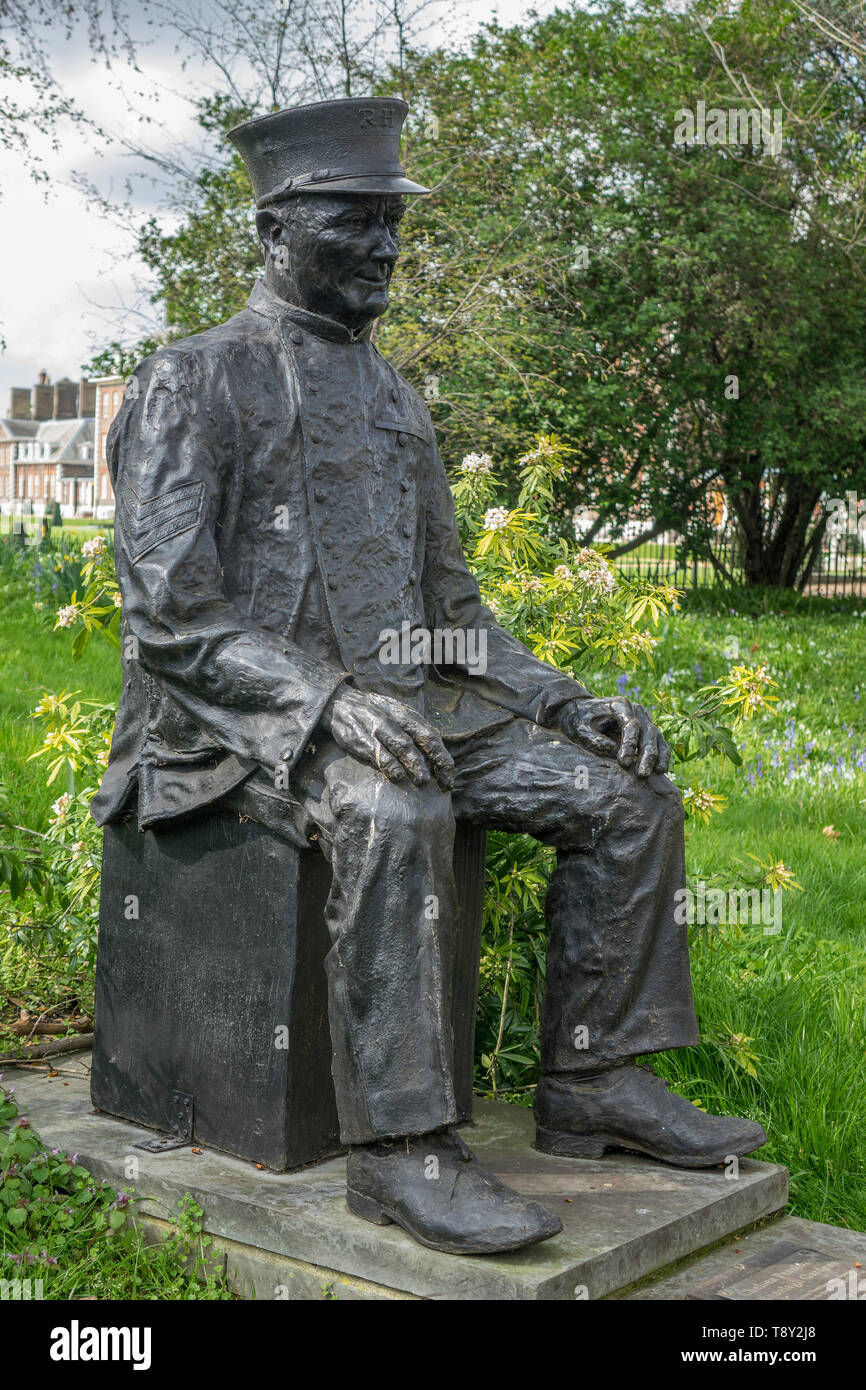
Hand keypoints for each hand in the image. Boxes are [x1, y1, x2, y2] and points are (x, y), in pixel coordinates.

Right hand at [320, 688, 454, 790]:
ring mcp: (381, 729)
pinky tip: (398, 777)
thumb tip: (435, 755)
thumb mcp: (396, 714)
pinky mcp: (364, 740)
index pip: (433, 736)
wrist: (341, 704)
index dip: (444, 758)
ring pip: (404, 747)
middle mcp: (398, 720)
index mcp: (408, 715)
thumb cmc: (374, 713)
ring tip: (423, 781)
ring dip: (416, 765)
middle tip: (444, 783)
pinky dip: (391, 767)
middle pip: (425, 740)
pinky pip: (381, 755)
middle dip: (437, 763)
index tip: (449, 776)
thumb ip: (414, 730)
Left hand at [560, 696, 670, 777]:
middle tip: (642, 775)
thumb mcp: (579, 728)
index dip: (629, 744)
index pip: (631, 724)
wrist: (580, 712)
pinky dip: (662, 755)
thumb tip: (614, 752)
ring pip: (656, 737)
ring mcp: (643, 719)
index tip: (623, 763)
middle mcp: (636, 710)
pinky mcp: (646, 730)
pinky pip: (658, 742)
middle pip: (647, 731)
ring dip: (657, 756)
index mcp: (619, 705)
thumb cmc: (578, 720)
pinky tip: (662, 770)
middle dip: (647, 754)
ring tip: (657, 774)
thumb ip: (594, 739)